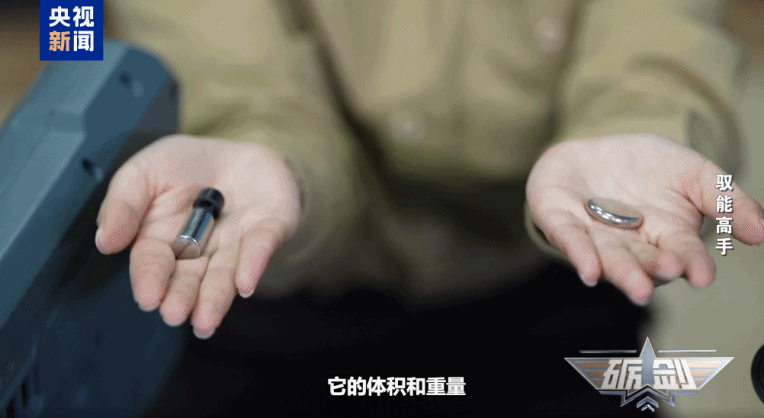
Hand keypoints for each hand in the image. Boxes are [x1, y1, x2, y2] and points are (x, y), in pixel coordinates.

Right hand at [95, 135, 300, 337]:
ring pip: (224, 275)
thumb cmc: (185, 165)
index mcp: (163, 240)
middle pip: (189, 278)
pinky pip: (261, 246)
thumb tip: (105, 240)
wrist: (237, 148)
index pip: (153, 263)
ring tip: (206, 320)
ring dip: (215, 298)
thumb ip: (123, 203)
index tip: (148, 297)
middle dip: (182, 296)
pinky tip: (245, 283)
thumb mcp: (144, 172)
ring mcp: (236, 244)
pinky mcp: (269, 230)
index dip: (150, 279)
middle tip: (175, 313)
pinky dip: (254, 263)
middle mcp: (200, 252)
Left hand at [526, 134, 763, 305]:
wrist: (596, 148)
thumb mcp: (693, 172)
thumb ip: (725, 199)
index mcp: (666, 236)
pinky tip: (588, 271)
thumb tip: (761, 231)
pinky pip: (569, 240)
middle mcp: (631, 244)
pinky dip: (579, 254)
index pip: (682, 252)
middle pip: (644, 261)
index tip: (703, 275)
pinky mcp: (560, 221)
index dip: (692, 263)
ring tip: (637, 287)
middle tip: (668, 273)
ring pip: (609, 258)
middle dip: (655, 269)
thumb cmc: (647, 167)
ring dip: (622, 273)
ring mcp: (595, 236)